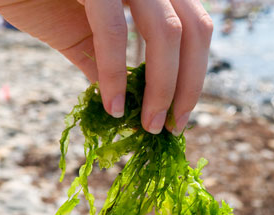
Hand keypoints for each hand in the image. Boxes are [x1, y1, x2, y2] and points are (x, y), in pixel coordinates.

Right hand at [0, 0, 212, 133]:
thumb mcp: (77, 30)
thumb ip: (103, 59)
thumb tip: (124, 103)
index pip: (196, 28)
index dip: (196, 73)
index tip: (180, 114)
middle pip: (194, 31)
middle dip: (188, 86)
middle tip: (170, 127)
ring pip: (166, 33)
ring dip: (163, 88)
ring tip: (148, 125)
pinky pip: (112, 30)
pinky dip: (115, 74)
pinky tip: (111, 106)